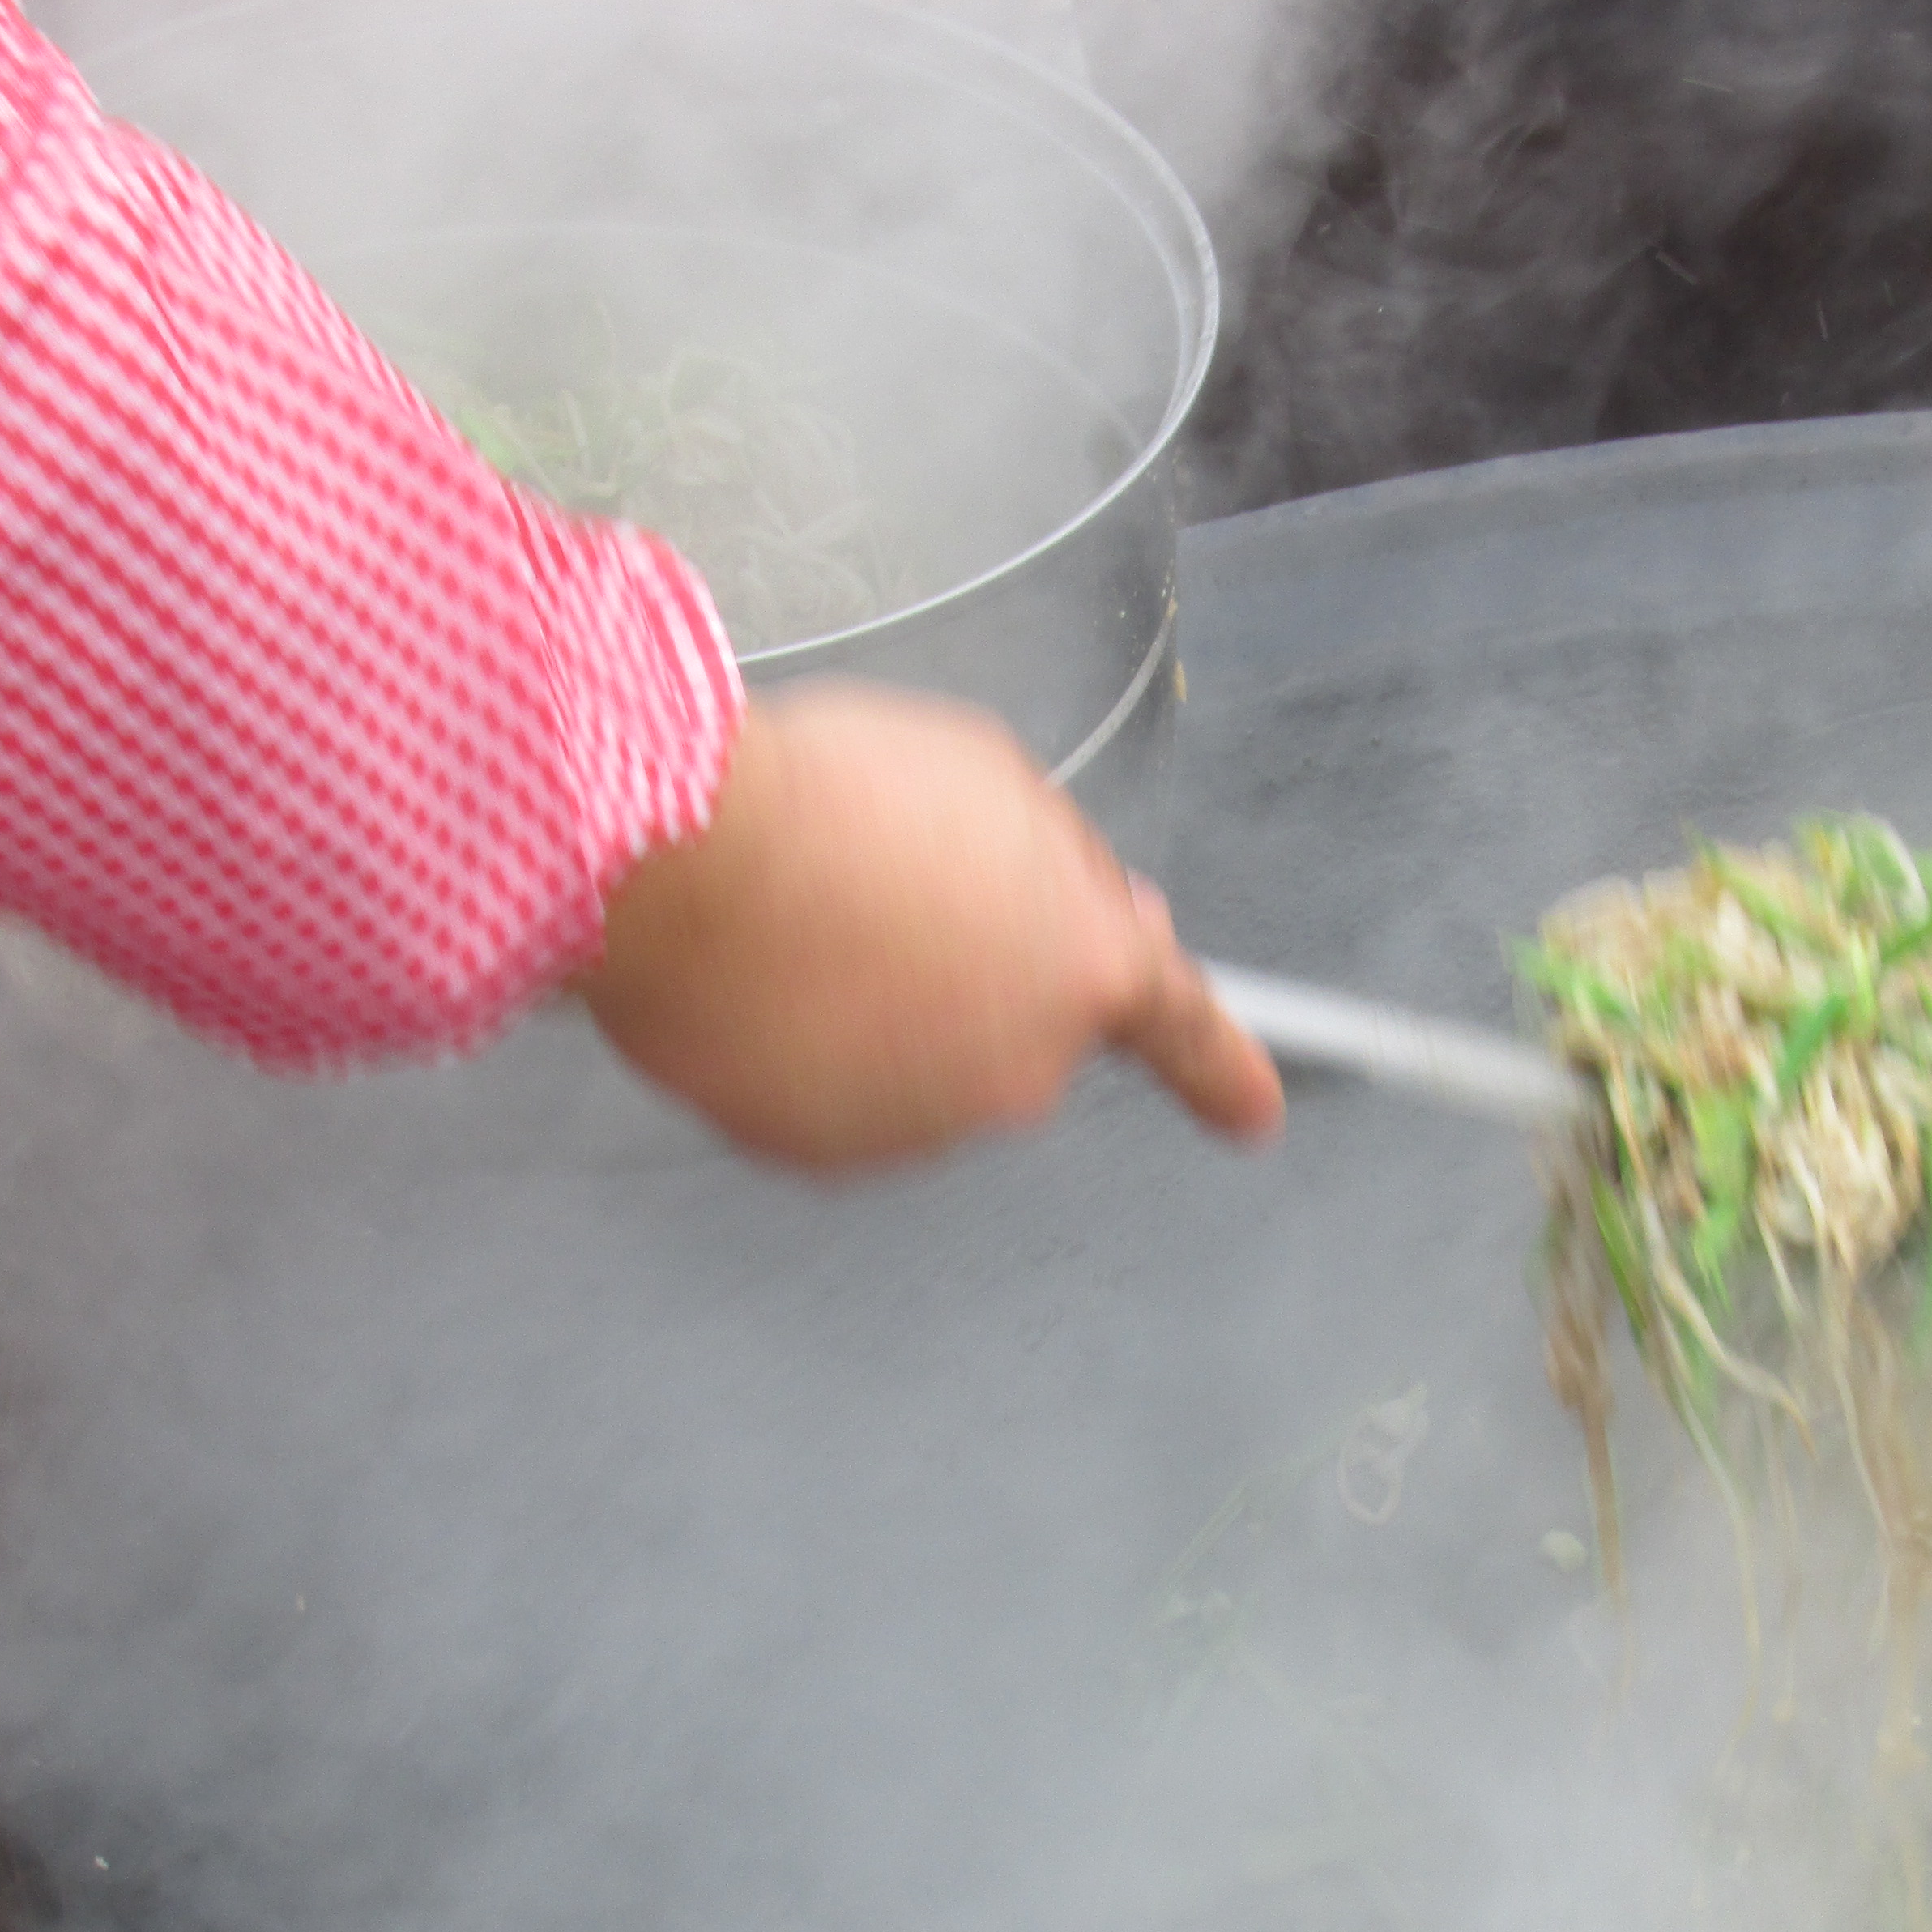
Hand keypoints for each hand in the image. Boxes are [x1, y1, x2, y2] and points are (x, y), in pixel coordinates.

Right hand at [573, 683, 1282, 1168]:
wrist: (679, 867)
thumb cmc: (832, 804)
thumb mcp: (989, 780)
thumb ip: (1058, 862)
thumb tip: (1084, 907)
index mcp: (1088, 968)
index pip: (1184, 1027)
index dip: (1224, 1071)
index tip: (1251, 1113)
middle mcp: (1021, 1071)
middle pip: (1023, 1023)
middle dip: (978, 965)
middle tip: (895, 887)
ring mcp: (920, 1125)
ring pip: (922, 1056)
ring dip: (885, 995)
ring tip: (813, 915)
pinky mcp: (818, 1151)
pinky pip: (834, 1088)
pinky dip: (809, 1038)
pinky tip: (769, 970)